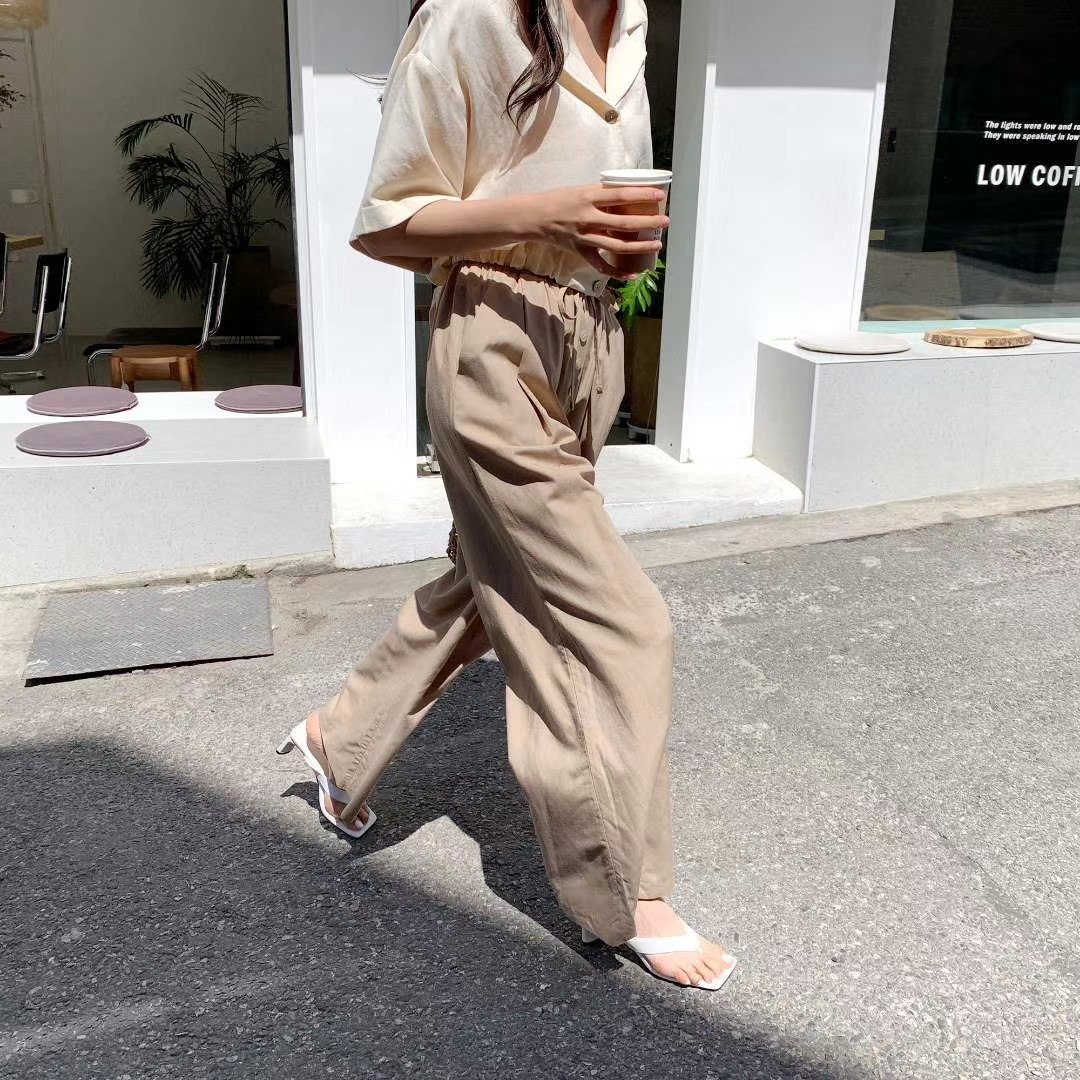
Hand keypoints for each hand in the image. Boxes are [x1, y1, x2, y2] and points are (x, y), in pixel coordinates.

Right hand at [522, 185, 669, 278]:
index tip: (659, 195)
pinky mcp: (580, 251)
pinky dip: (617, 272)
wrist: (535, 217)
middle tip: (665, 222)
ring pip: (617, 245)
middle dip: (648, 222)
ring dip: (640, 247)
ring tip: (657, 245)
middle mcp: (588, 218)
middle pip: (624, 223)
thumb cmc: (559, 200)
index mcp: (589, 197)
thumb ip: (602, 195)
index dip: (642, 195)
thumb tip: (627, 197)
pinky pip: (601, 265)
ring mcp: (585, 237)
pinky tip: (632, 275)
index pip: (621, 195)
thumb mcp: (581, 190)